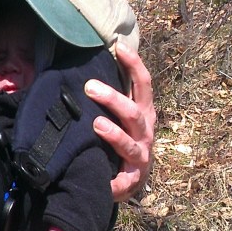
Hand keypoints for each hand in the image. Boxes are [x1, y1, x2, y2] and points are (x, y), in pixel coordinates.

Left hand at [85, 42, 154, 201]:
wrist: (131, 179)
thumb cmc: (123, 138)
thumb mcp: (121, 115)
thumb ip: (110, 94)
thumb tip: (86, 66)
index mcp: (143, 112)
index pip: (142, 85)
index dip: (134, 65)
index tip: (119, 47)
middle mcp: (145, 132)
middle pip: (133, 112)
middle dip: (113, 99)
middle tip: (90, 86)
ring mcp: (141, 156)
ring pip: (129, 144)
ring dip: (114, 134)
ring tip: (96, 124)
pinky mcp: (132, 180)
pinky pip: (122, 181)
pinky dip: (113, 183)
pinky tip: (103, 183)